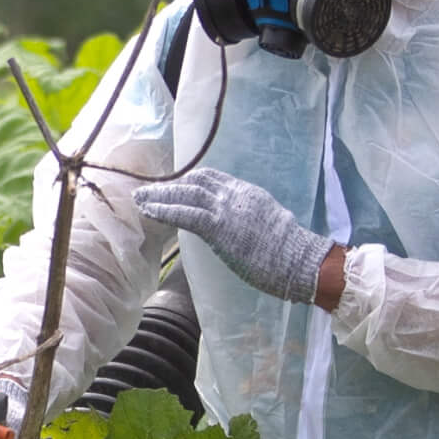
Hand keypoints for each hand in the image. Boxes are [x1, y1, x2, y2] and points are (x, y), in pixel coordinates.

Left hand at [134, 169, 334, 305]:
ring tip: (140, 199)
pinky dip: (164, 211)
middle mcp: (235, 195)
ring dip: (160, 196)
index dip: (187, 181)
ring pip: (185, 194)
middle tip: (148, 191)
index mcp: (248, 193)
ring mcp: (226, 208)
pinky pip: (184, 214)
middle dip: (170, 185)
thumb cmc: (289, 252)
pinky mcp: (218, 226)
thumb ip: (250, 217)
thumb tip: (238, 224)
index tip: (172, 186)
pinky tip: (149, 212)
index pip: (211, 178)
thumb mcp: (269, 223)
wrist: (298, 260)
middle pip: (194, 181)